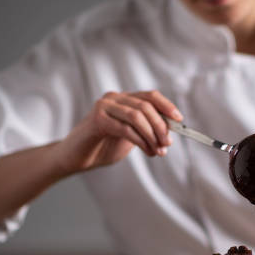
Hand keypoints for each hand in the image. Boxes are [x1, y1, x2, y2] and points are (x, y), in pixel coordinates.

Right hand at [55, 90, 182, 173]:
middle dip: (161, 126)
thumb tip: (169, 133)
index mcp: (124, 99)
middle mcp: (114, 98)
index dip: (167, 106)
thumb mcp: (131, 137)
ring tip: (158, 151)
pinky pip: (126, 128)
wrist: (75, 158)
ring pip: (137, 116)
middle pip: (146, 106)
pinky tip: (147, 150)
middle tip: (167, 144)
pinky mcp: (97, 119)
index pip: (150, 96)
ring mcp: (104, 106)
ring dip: (152, 135)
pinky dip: (141, 140)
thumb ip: (147, 131)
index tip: (179, 120)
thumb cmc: (103, 147)